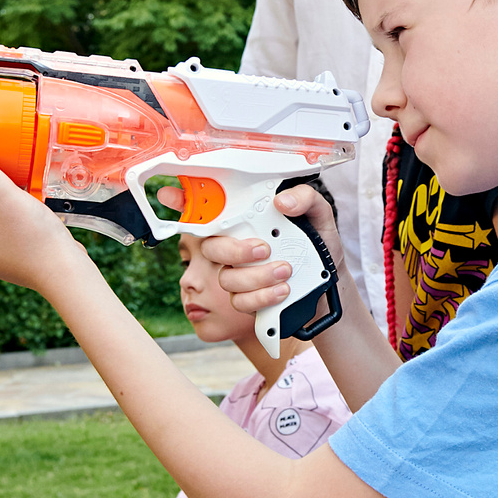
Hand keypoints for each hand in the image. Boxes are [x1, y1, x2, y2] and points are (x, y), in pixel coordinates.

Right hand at [196, 184, 347, 317]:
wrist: (329, 282)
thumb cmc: (317, 244)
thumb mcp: (319, 215)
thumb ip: (305, 199)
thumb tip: (282, 202)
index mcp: (246, 221)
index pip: (207, 209)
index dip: (182, 201)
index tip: (167, 194)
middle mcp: (235, 247)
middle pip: (211, 248)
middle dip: (235, 250)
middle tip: (265, 249)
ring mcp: (237, 275)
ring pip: (227, 279)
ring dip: (257, 276)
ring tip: (286, 270)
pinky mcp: (246, 300)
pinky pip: (241, 302)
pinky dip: (263, 296)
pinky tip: (283, 290)